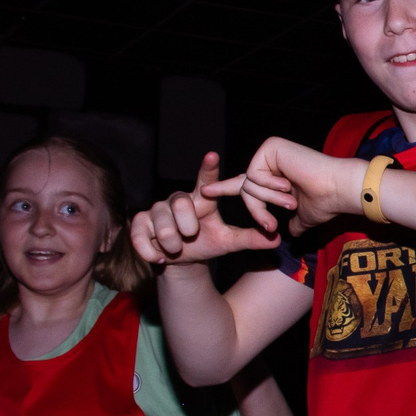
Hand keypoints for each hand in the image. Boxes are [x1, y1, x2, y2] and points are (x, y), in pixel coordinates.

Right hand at [131, 153, 280, 265]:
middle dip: (186, 224)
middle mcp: (177, 199)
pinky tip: (159, 256)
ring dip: (171, 240)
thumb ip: (249, 238)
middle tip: (191, 235)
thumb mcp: (228, 242)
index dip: (208, 168)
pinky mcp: (140, 224)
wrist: (181, 260)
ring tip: (177, 248)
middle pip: (180, 203)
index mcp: (201, 200)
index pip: (205, 180)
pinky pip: (140, 235)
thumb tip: (276, 238)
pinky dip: (150, 250)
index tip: (213, 155)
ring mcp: (156, 210)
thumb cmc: (205, 243)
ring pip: (161, 221)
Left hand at [205, 137, 354, 237]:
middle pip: (245, 187)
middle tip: (270, 224)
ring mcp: (270, 151)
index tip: (205, 192)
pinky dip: (268, 187)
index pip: (247, 182)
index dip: (225, 188)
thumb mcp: (304, 216)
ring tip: (290, 202)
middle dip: (255, 208)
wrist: (338, 190)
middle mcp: (271, 157)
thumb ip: (293, 221)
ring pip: (249, 185)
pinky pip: (254, 176)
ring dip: (268, 201)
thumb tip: (292, 233)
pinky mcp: (271, 147)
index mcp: (277, 171)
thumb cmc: (326, 202)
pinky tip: (287, 186)